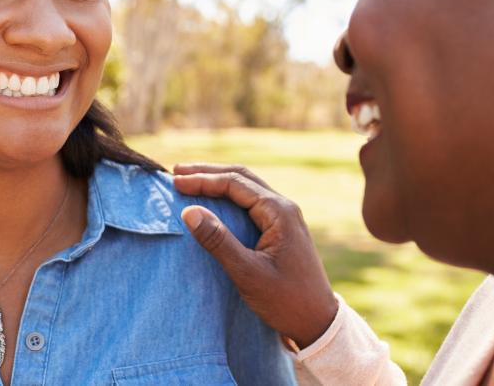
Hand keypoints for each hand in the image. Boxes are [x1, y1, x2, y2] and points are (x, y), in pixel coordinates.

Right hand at [173, 163, 338, 348]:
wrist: (318, 322)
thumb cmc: (285, 300)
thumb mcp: (248, 273)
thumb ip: (219, 241)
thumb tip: (189, 211)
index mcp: (279, 212)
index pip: (234, 183)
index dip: (203, 180)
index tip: (175, 182)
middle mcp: (283, 207)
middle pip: (241, 177)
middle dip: (208, 173)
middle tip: (177, 172)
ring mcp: (284, 217)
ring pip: (246, 188)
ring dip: (218, 182)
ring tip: (190, 180)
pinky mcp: (281, 229)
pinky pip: (251, 203)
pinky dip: (228, 197)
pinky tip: (213, 202)